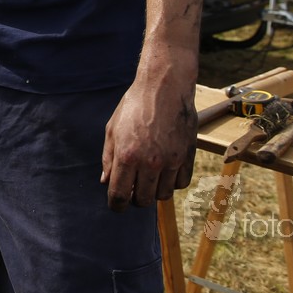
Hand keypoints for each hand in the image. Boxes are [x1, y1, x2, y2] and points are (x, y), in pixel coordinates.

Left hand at [101, 76, 196, 210]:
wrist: (165, 87)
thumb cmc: (135, 105)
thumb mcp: (112, 128)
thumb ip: (108, 158)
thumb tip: (106, 181)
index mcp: (127, 156)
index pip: (120, 196)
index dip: (116, 206)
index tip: (117, 205)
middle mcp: (149, 163)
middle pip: (143, 201)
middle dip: (136, 199)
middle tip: (134, 188)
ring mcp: (171, 161)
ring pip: (163, 195)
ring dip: (155, 191)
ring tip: (150, 178)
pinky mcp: (187, 157)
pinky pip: (180, 184)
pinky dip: (172, 183)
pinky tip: (166, 171)